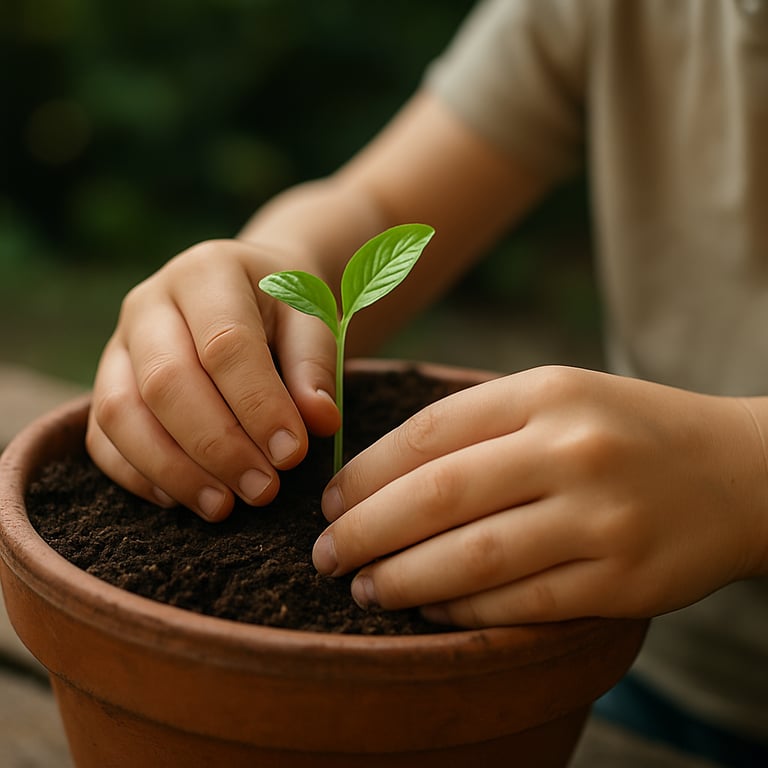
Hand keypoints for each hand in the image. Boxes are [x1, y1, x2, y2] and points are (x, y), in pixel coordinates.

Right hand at [87, 239, 339, 521]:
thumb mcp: (312, 317)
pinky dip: (137, 475)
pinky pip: (101, 436)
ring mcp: (118, 344)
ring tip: (223, 506)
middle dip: (217, 446)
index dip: (258, 405)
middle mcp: (149, 304)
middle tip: (263, 490)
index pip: (225, 344)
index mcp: (207, 273)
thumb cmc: (284, 307)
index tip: (292, 454)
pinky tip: (182, 499)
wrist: (247, 291)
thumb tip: (319, 421)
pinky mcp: (104, 382)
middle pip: (165, 381)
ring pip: (121, 413)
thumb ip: (315, 364)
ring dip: (172, 470)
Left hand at [312, 366, 767, 625]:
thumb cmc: (625, 431)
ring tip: (364, 587)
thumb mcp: (557, 398)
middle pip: (437, 495)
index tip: (330, 500)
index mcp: (547, 392)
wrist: (739, 472)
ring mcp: (601, 518)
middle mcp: (572, 448)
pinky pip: (521, 604)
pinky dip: (463, 611)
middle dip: (365, 530)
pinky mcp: (623, 581)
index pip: (428, 432)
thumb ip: (476, 424)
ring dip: (403, 579)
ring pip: (473, 557)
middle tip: (326, 553)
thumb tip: (378, 474)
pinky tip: (430, 611)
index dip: (364, 472)